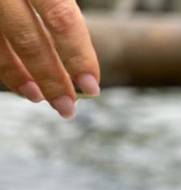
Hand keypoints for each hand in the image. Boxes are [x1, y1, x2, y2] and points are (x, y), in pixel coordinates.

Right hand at [1, 0, 99, 117]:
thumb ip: (60, 10)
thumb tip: (77, 61)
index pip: (62, 19)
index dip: (78, 56)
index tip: (92, 87)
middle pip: (28, 39)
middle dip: (50, 78)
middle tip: (67, 108)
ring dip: (18, 75)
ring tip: (39, 97)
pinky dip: (3, 64)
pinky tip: (18, 79)